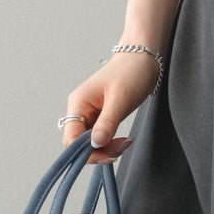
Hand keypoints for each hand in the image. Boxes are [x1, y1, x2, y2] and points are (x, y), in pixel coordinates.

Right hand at [62, 49, 161, 163]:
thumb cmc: (131, 72)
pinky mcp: (101, 116)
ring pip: (90, 142)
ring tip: (125, 142)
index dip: (85, 151)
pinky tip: (122, 140)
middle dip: (98, 151)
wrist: (143, 59)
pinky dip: (110, 142)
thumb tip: (95, 145)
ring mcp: (90, 114)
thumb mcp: (120, 99)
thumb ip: (107, 123)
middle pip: (79, 143)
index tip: (106, 154)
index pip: (70, 138)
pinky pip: (100, 137)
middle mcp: (80, 110)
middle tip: (120, 148)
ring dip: (106, 148)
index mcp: (79, 103)